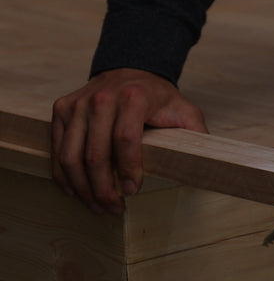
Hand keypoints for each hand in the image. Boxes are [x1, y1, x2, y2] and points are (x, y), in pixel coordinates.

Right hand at [51, 69, 207, 214]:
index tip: (133, 191)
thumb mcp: (185, 111)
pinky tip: (76, 191)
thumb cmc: (159, 98)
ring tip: (97, 206)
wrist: (131, 72)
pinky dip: (64, 174)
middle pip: (95, 153)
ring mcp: (78, 104)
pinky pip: (57, 149)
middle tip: (114, 208)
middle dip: (103, 188)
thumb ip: (196, 134)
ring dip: (82, 187)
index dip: (128, 169)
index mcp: (134, 98)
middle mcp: (102, 98)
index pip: (125, 139)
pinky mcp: (62, 109)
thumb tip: (208, 163)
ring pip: (71, 155)